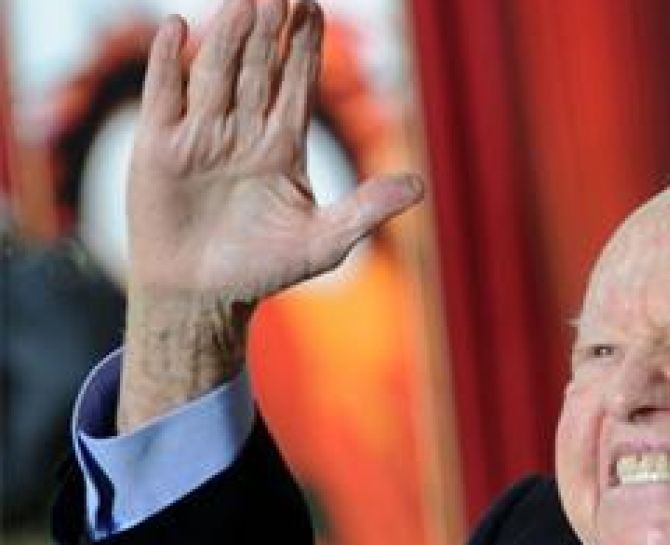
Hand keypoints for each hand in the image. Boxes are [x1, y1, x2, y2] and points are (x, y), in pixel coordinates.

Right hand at [128, 0, 421, 299]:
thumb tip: (419, 184)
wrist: (202, 298)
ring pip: (217, 74)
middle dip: (270, 31)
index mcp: (282, 145)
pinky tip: (179, 28)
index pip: (296, 84)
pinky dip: (168, 63)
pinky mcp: (159, 149)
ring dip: (229, 38)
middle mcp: (242, 132)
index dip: (305, 47)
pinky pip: (165, 96)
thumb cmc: (264, 270)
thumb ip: (368, 209)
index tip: (313, 6)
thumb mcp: (326, 241)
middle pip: (258, 69)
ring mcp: (201, 136)